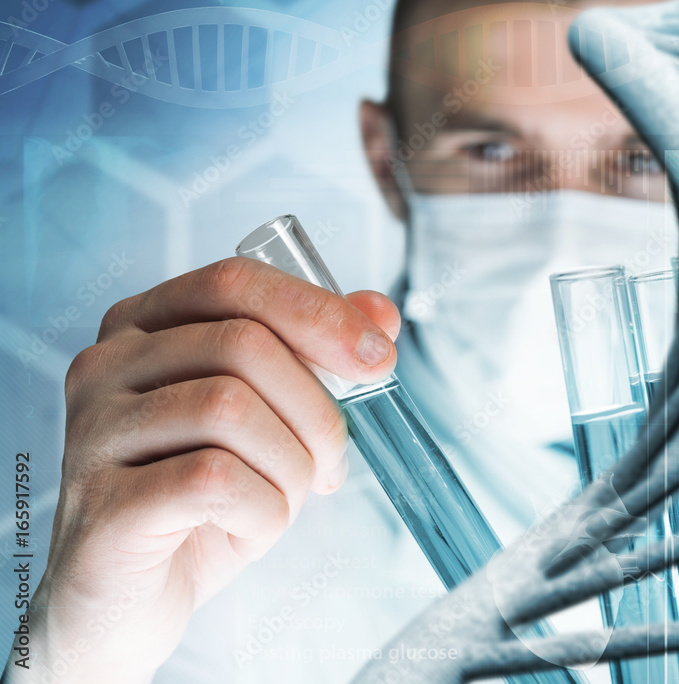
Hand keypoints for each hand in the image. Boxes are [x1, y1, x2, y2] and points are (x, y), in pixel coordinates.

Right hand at [7, 258, 399, 682]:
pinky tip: (247, 529)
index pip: (235, 282)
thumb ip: (316, 358)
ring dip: (291, 467)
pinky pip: (214, 480)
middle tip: (331, 464)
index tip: (378, 358)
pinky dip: (262, 511)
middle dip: (317, 410)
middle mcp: (106, 366)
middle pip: (245, 344)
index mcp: (144, 327)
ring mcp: (93, 433)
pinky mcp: (102, 503)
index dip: (318, 313)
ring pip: (231, 408)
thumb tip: (380, 311)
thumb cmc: (201, 501)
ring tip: (280, 500)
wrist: (129, 601)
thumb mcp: (270, 421)